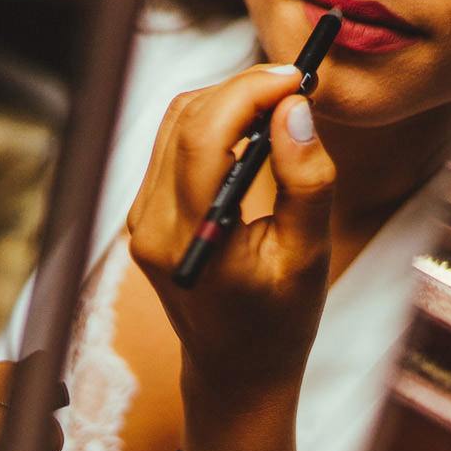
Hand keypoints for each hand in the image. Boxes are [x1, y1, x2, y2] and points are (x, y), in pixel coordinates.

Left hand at [126, 65, 335, 450]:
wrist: (236, 374)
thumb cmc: (280, 324)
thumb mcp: (308, 258)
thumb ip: (306, 182)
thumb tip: (296, 108)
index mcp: (188, 239)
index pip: (203, 135)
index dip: (249, 91)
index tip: (297, 76)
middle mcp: (151, 223)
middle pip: (185, 118)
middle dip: (242, 89)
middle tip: (297, 86)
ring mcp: (142, 217)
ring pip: (176, 123)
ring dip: (229, 101)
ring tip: (282, 106)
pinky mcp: (147, 212)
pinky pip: (175, 145)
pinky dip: (216, 124)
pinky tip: (256, 134)